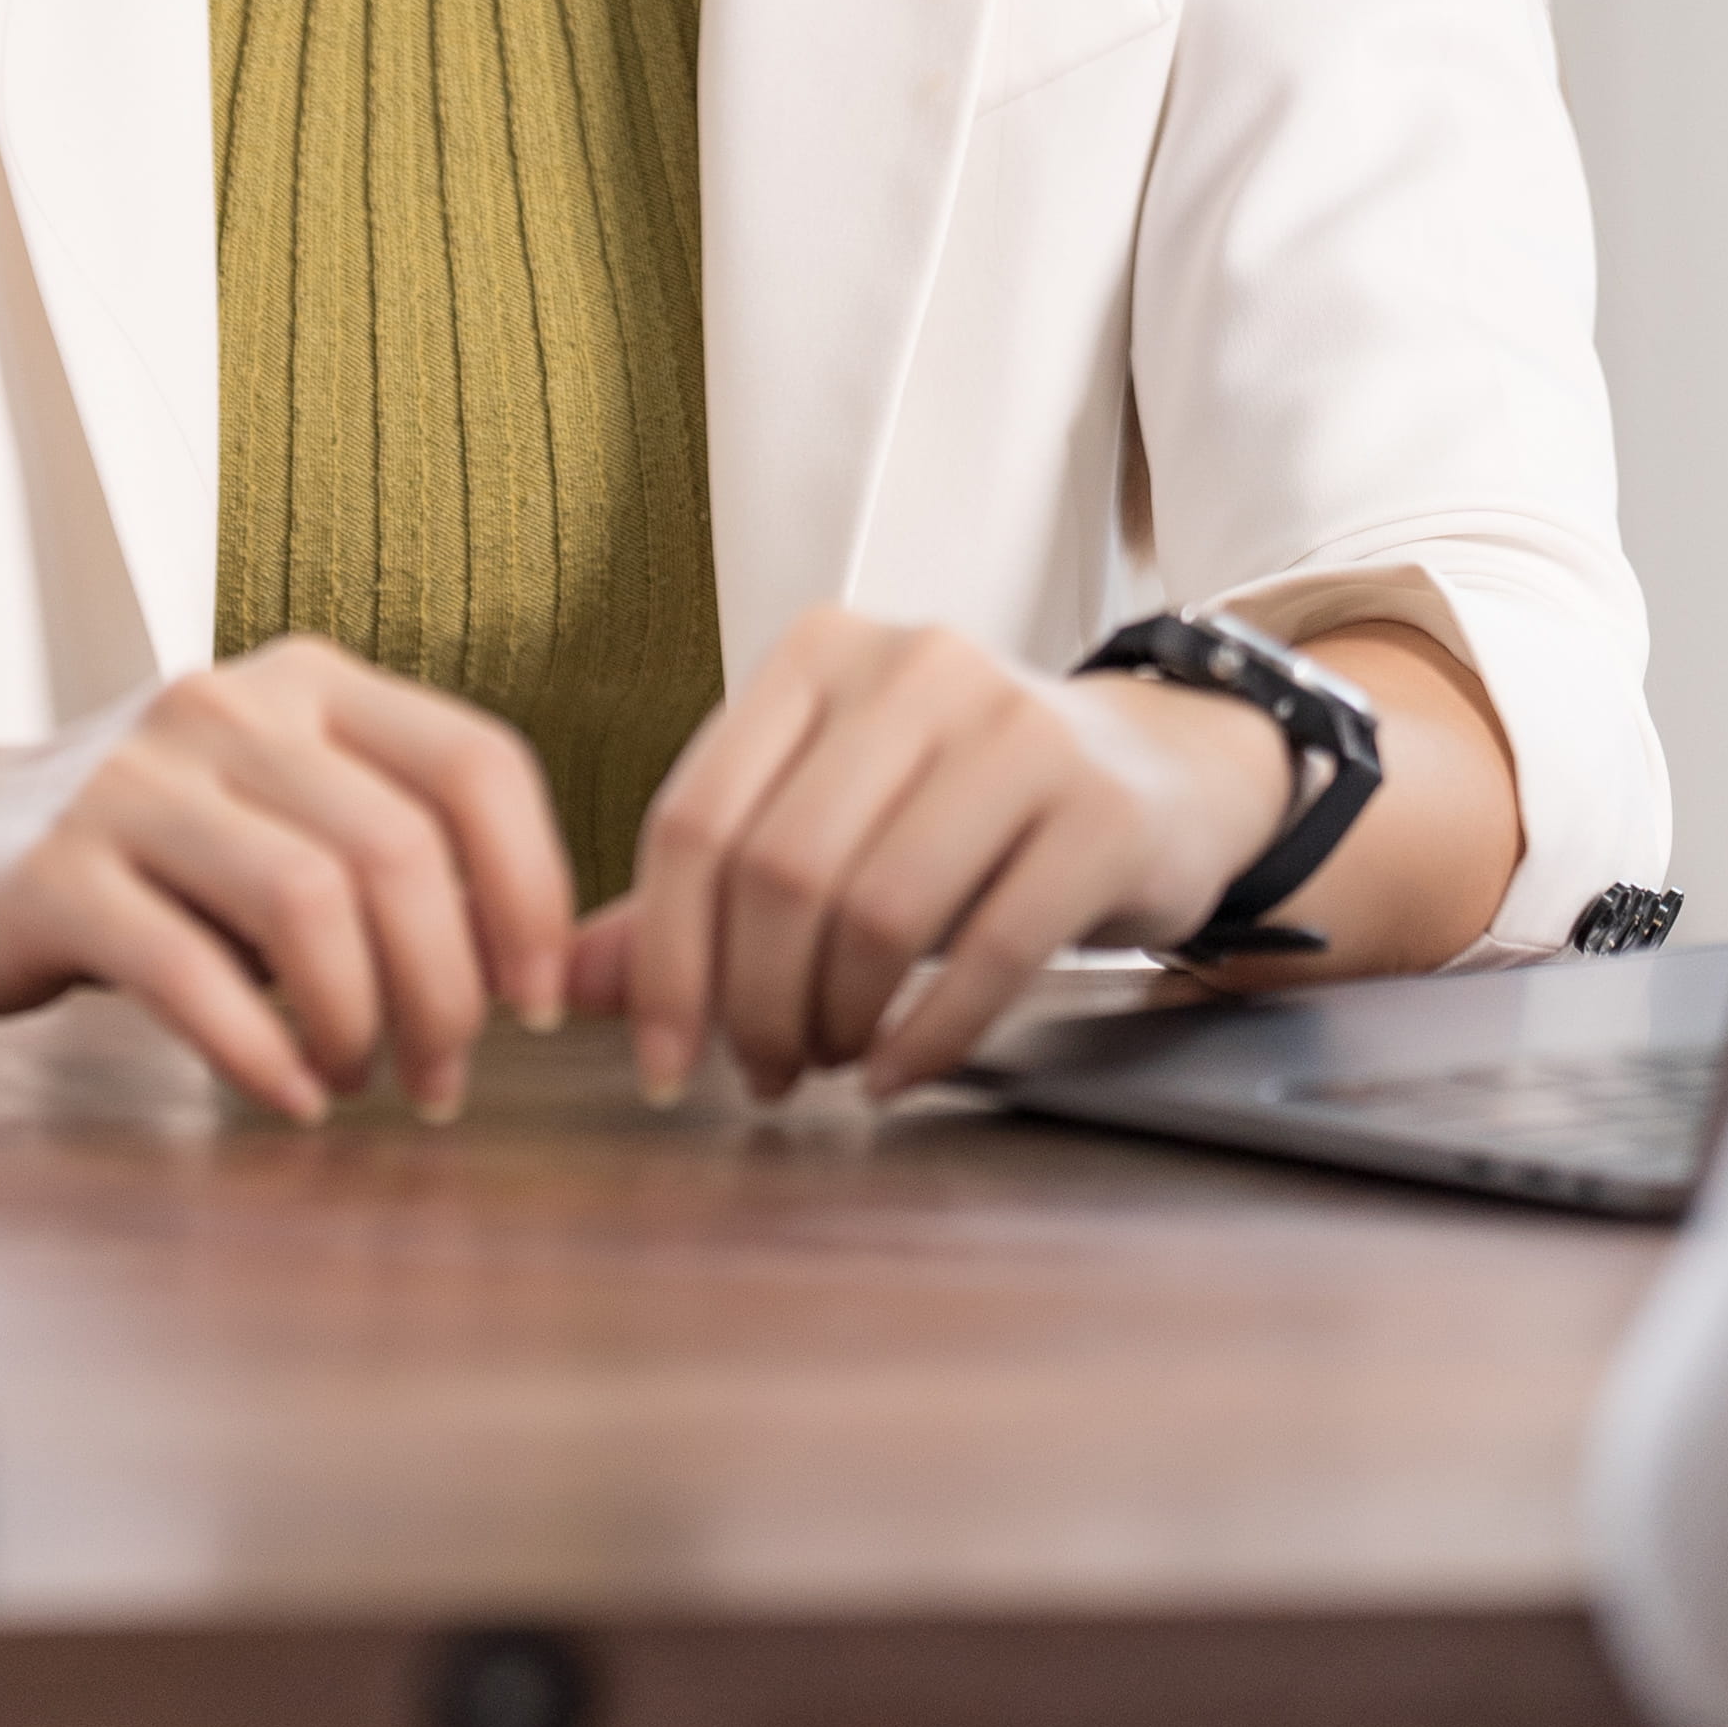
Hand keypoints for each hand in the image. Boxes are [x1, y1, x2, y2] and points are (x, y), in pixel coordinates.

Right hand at [0, 636, 574, 1123]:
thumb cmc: (153, 858)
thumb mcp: (281, 821)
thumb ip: (397, 861)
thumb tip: (560, 968)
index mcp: (309, 682)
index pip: (476, 763)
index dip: (533, 892)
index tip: (536, 1003)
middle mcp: (226, 703)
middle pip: (400, 849)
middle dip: (447, 990)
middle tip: (442, 1080)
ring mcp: (131, 778)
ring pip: (307, 899)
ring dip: (360, 1021)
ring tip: (358, 1082)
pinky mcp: (54, 869)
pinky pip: (186, 970)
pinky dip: (257, 1051)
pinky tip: (286, 1096)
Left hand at [586, 605, 1293, 1103]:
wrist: (1159, 769)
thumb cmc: (962, 804)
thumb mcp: (826, 817)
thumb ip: (700, 891)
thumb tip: (567, 983)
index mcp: (817, 653)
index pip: (695, 818)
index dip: (662, 958)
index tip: (656, 1059)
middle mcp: (913, 665)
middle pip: (779, 872)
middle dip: (753, 1003)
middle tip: (758, 1073)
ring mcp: (1017, 728)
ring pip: (877, 911)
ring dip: (835, 1021)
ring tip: (831, 1063)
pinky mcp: (1099, 809)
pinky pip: (988, 951)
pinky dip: (926, 1036)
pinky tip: (897, 1073)